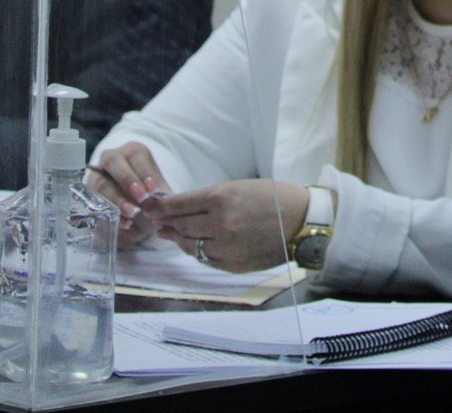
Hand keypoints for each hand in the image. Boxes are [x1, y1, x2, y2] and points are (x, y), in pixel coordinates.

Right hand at [88, 142, 174, 246]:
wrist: (137, 218)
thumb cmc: (149, 199)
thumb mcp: (158, 194)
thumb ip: (161, 194)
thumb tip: (163, 198)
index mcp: (134, 152)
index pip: (136, 155)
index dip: (144, 172)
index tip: (153, 190)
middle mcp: (112, 158)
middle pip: (112, 161)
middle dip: (127, 179)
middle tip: (142, 198)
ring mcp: (97, 175)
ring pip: (101, 181)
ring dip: (118, 199)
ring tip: (133, 214)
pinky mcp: (89, 194)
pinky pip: (95, 201)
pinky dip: (110, 212)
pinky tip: (124, 223)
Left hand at [150, 179, 310, 272]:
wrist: (302, 221)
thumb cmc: (270, 198)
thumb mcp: (237, 187)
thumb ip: (206, 199)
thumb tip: (173, 210)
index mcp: (221, 198)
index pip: (179, 204)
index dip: (161, 207)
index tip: (150, 207)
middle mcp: (220, 223)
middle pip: (180, 226)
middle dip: (166, 223)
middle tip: (156, 221)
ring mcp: (226, 247)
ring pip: (189, 245)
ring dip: (178, 239)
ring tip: (170, 233)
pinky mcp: (232, 265)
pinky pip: (205, 259)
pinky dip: (196, 251)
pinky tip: (194, 244)